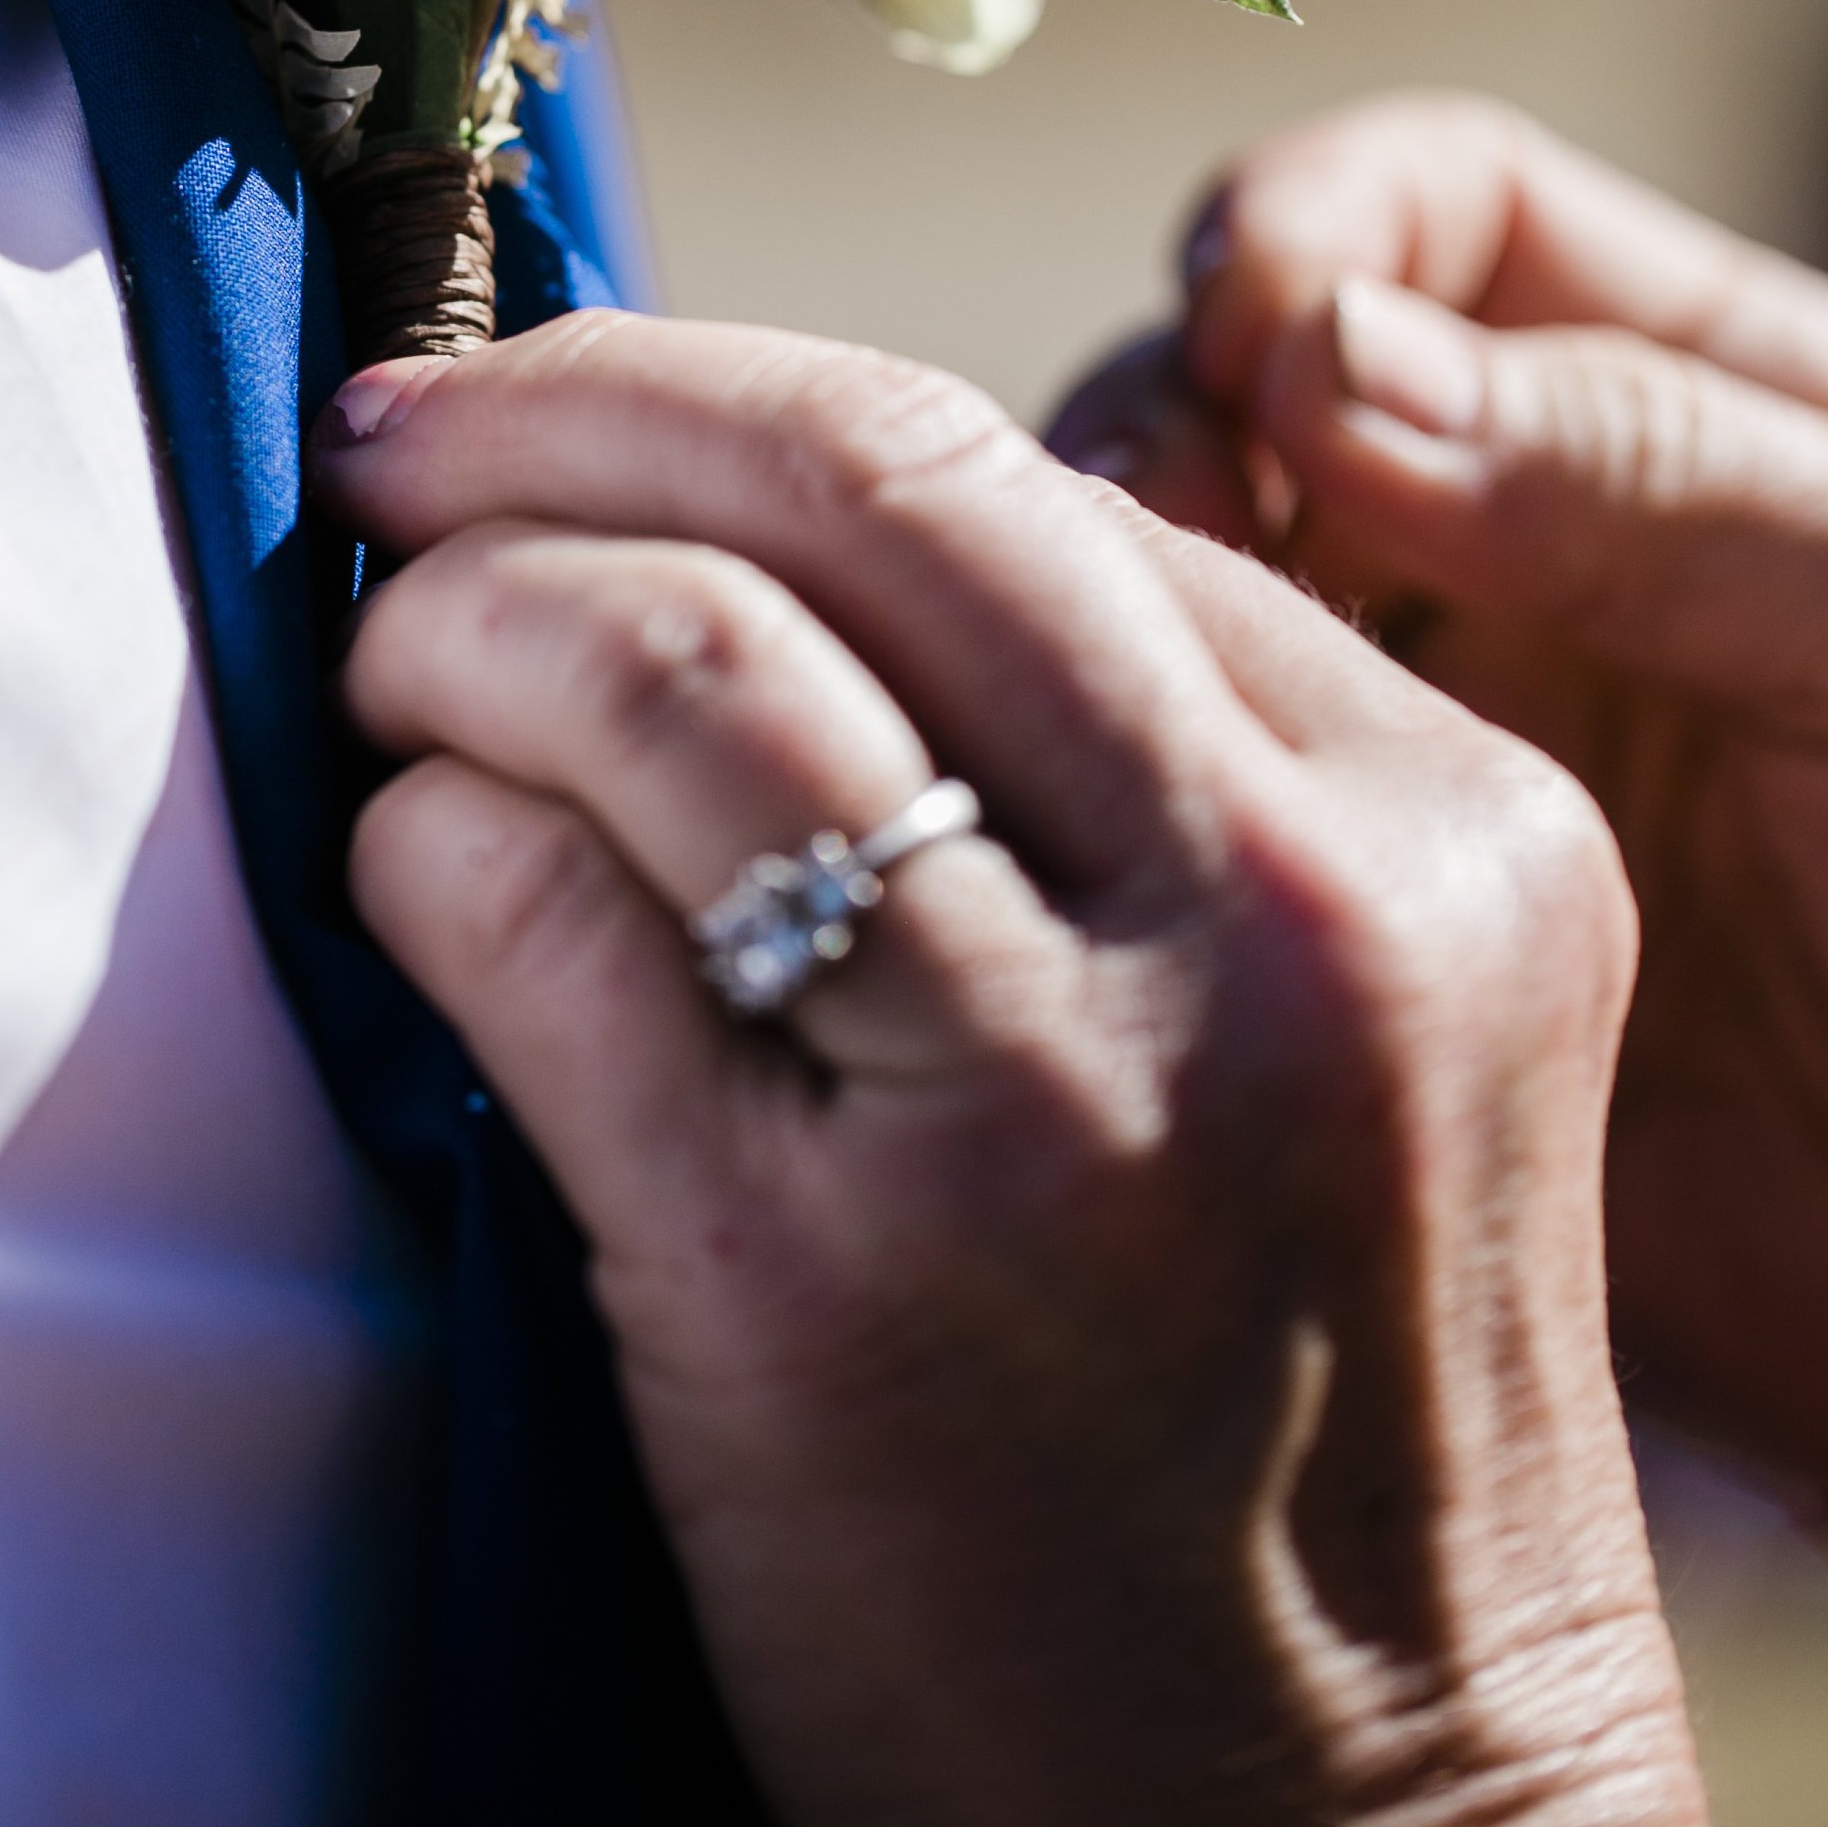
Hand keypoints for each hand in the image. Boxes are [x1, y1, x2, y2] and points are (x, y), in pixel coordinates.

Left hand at [313, 311, 1700, 1826]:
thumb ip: (1144, 767)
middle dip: (579, 405)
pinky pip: (540, 921)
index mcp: (1436, 824)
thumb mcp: (1347, 1028)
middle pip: (869, 488)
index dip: (742, 405)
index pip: (1023, 475)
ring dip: (464, 615)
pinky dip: (422, 840)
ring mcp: (1055, 1103)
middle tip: (409, 422)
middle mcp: (1281, 922)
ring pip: (681, 664)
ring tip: (392, 648)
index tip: (588, 410)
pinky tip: (404, 862)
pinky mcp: (820, 1289)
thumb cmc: (1294, 1421)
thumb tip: (752, 519)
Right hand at [1053, 91, 1827, 1520]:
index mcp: (1685, 402)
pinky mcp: (1363, 913)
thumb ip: (1643, 473)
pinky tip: (1123, 812)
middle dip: (1169, 412)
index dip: (1307, 231)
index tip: (1238, 333)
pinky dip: (1116, 765)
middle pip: (1254, 379)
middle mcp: (1529, 538)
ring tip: (1115, 672)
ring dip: (1118, 588)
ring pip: (1188, 577)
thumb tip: (1320, 359)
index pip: (1431, 214)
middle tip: (1142, 530)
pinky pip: (1188, 794)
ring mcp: (1436, 724)